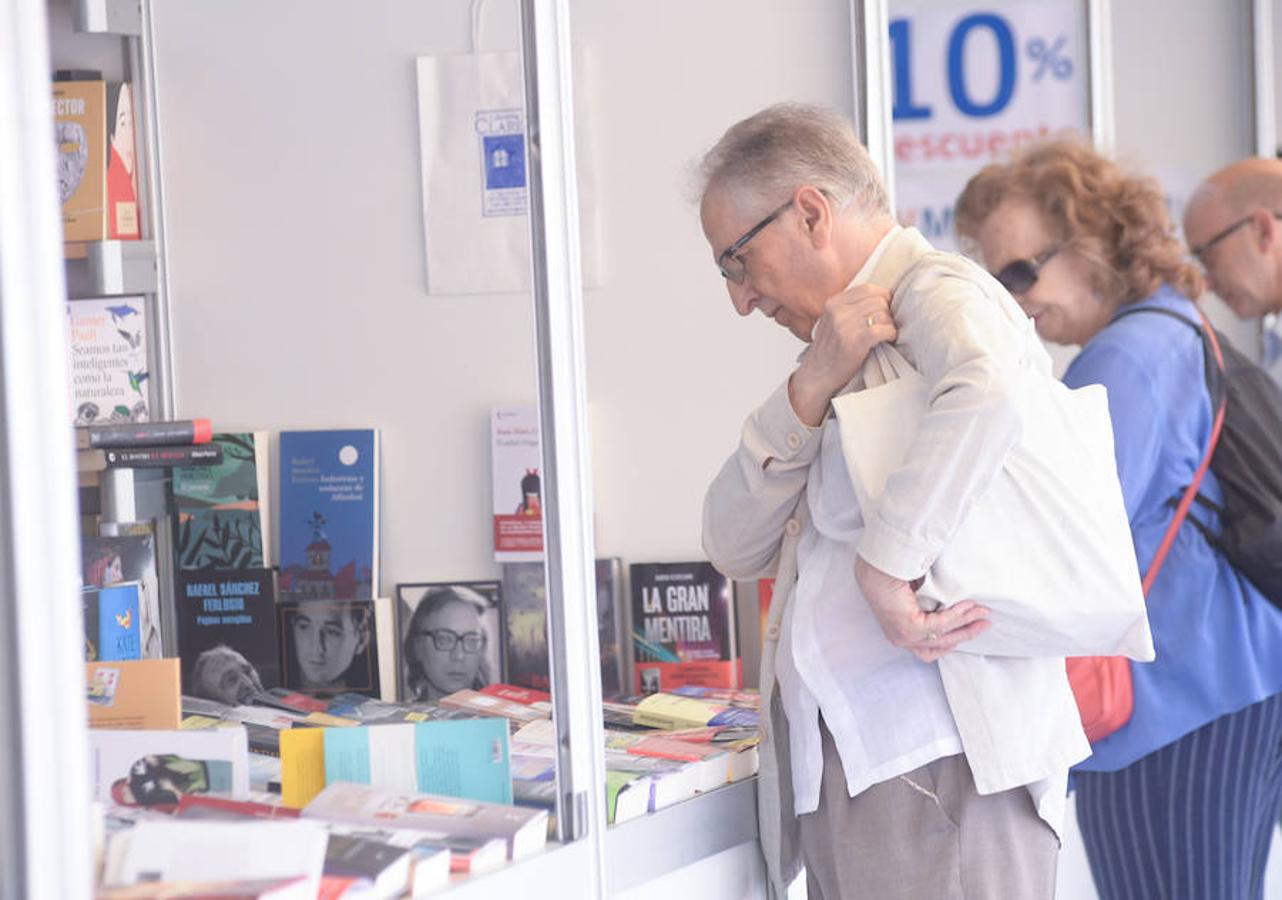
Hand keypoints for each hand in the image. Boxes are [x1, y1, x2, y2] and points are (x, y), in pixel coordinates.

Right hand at [789, 285, 896, 425]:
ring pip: (883, 314)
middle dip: (887, 312)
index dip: (882, 297)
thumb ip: (849, 307)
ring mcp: (845, 326)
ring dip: (890, 324)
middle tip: (885, 325)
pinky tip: (888, 339)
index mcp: (833, 303)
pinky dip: (891, 334)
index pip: (867, 288)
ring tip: (885, 334)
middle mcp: (838, 312)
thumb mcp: (831, 322)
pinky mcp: (855, 342)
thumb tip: (881, 298)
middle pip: (878, 300)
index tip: (884, 309)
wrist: (816, 376)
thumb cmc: (829, 351)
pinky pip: (883, 329)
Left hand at [854, 556, 989, 661]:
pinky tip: (969, 606)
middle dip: (968, 632)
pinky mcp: (909, 628)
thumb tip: (956, 608)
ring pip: (945, 634)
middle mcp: (901, 639)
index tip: (967, 631)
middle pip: (942, 644)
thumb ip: (931, 610)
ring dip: (967, 622)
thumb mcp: (916, 600)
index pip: (929, 651)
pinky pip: (941, 624)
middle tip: (986, 622)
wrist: (877, 568)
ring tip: (983, 611)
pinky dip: (958, 615)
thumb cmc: (893, 578)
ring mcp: (904, 636)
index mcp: (900, 634)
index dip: (950, 643)